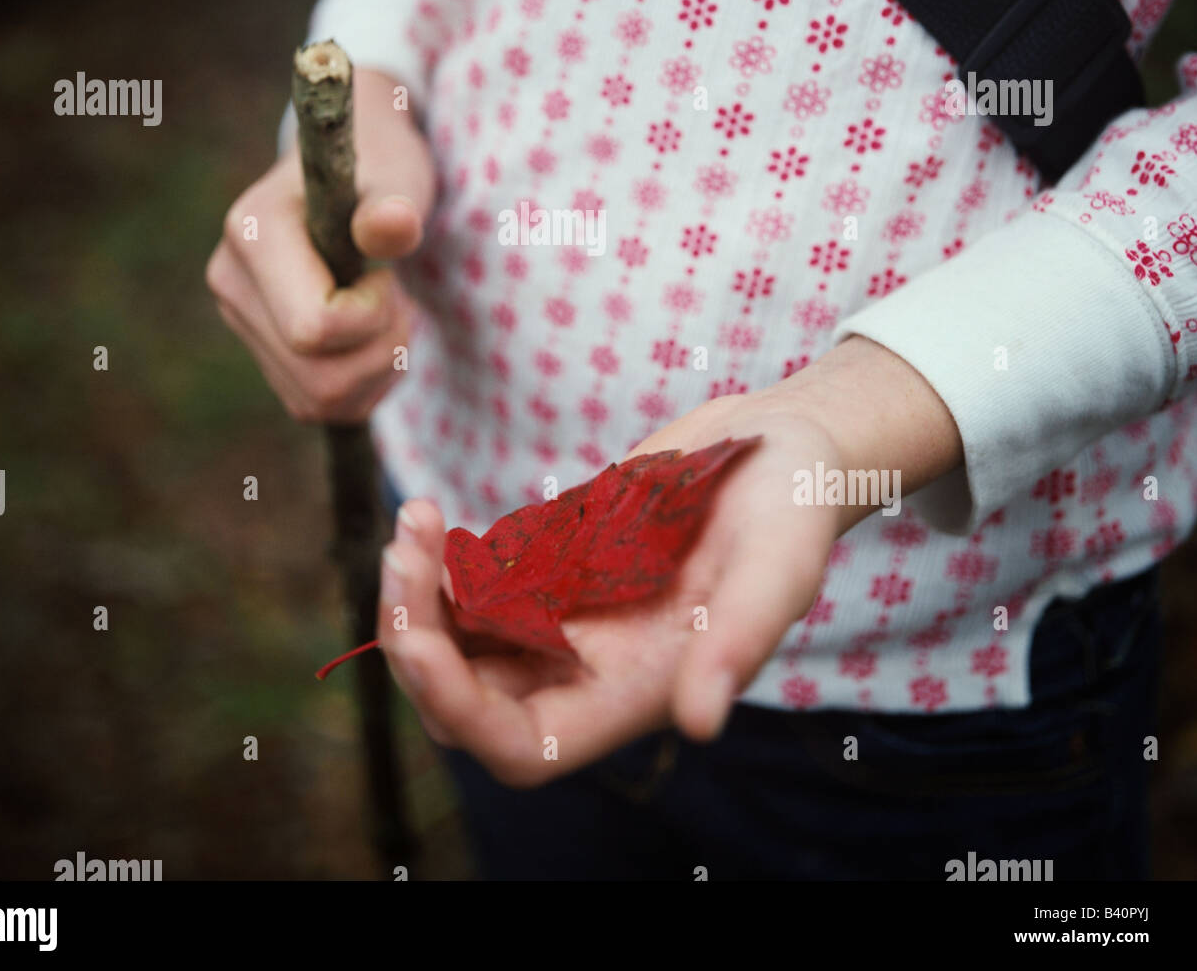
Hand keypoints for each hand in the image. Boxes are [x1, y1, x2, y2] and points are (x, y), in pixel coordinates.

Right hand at [205, 69, 434, 422]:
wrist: (354, 175)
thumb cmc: (380, 170)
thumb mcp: (399, 178)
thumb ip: (396, 206)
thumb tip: (392, 225)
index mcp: (252, 232)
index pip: (315, 327)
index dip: (371, 315)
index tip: (384, 274)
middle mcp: (229, 281)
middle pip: (319, 379)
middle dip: (381, 349)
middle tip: (397, 298)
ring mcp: (239, 320)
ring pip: (319, 400)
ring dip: (378, 368)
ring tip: (388, 311)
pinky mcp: (260, 349)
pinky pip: (318, 405)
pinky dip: (365, 383)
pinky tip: (373, 336)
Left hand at [377, 336, 962, 786]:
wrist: (780, 451)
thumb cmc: (795, 512)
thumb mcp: (781, 568)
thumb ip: (742, 641)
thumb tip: (700, 723)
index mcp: (638, 690)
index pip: (525, 746)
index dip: (462, 713)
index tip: (418, 642)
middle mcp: (591, 666)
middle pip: (469, 698)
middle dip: (416, 641)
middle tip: (401, 552)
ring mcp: (566, 616)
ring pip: (459, 641)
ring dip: (416, 596)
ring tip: (412, 521)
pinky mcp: (553, 566)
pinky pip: (472, 588)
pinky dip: (439, 563)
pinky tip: (430, 517)